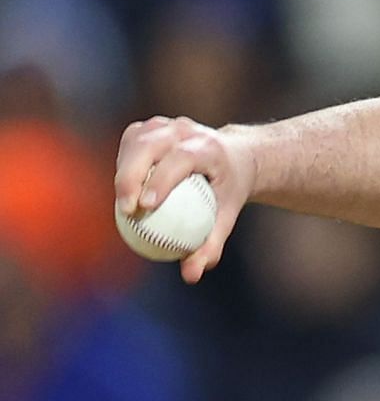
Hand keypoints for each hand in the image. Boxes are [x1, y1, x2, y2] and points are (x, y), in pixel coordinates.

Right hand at [115, 116, 256, 282]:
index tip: (146, 206)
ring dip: (123, 171)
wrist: (235, 157)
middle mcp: (186, 130)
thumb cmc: (229, 191)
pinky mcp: (150, 127)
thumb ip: (210, 245)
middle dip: (132, 176)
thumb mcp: (226, 217)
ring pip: (135, 142)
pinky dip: (124, 165)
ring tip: (123, 204)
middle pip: (150, 145)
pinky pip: (130, 144)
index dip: (161, 179)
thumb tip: (190, 275)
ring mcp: (166, 125)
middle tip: (126, 210)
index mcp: (209, 147)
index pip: (181, 158)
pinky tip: (124, 190)